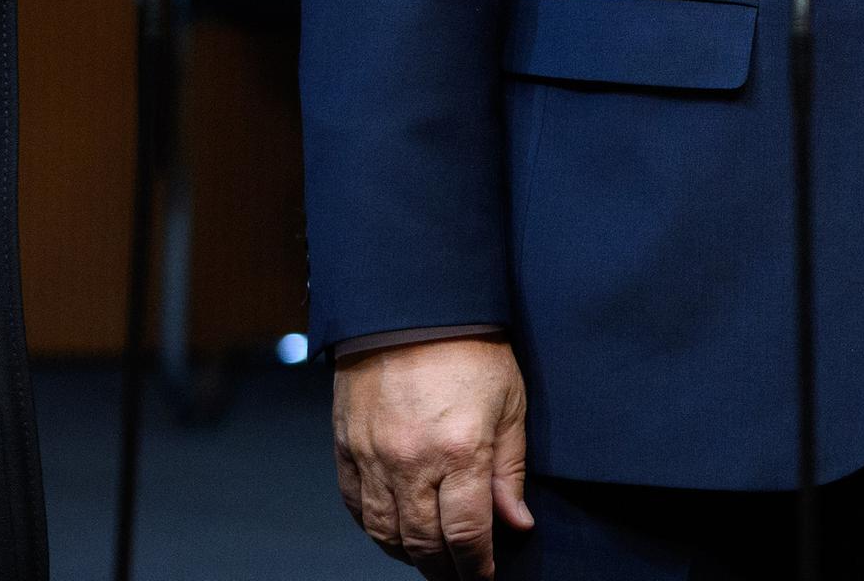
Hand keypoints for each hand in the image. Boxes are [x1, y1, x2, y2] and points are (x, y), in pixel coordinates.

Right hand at [332, 335, 534, 576]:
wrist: (412, 309)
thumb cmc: (471, 350)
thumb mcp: (511, 405)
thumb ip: (510, 470)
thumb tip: (517, 523)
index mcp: (460, 452)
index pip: (467, 533)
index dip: (477, 564)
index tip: (485, 575)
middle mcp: (411, 462)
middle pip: (422, 541)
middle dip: (443, 567)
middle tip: (458, 574)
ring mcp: (373, 458)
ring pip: (385, 531)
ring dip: (407, 553)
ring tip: (428, 559)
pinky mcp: (346, 448)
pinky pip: (355, 506)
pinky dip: (374, 528)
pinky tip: (393, 532)